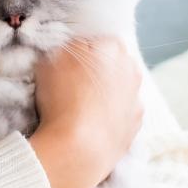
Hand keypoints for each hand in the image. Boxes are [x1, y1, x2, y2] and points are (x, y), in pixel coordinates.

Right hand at [28, 35, 143, 187]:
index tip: (61, 65)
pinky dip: (108, 117)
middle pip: (108, 63)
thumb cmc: (63, 98)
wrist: (79, 147)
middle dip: (93, 71)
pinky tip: (90, 124)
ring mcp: (136, 99)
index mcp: (113, 47)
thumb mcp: (51, 57)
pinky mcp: (135, 126)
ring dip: (102, 95)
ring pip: (116, 89)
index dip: (75, 52)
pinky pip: (119, 114)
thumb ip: (66, 45)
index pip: (93, 40)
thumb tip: (74, 46)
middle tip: (68, 87)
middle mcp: (131, 70)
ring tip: (78, 109)